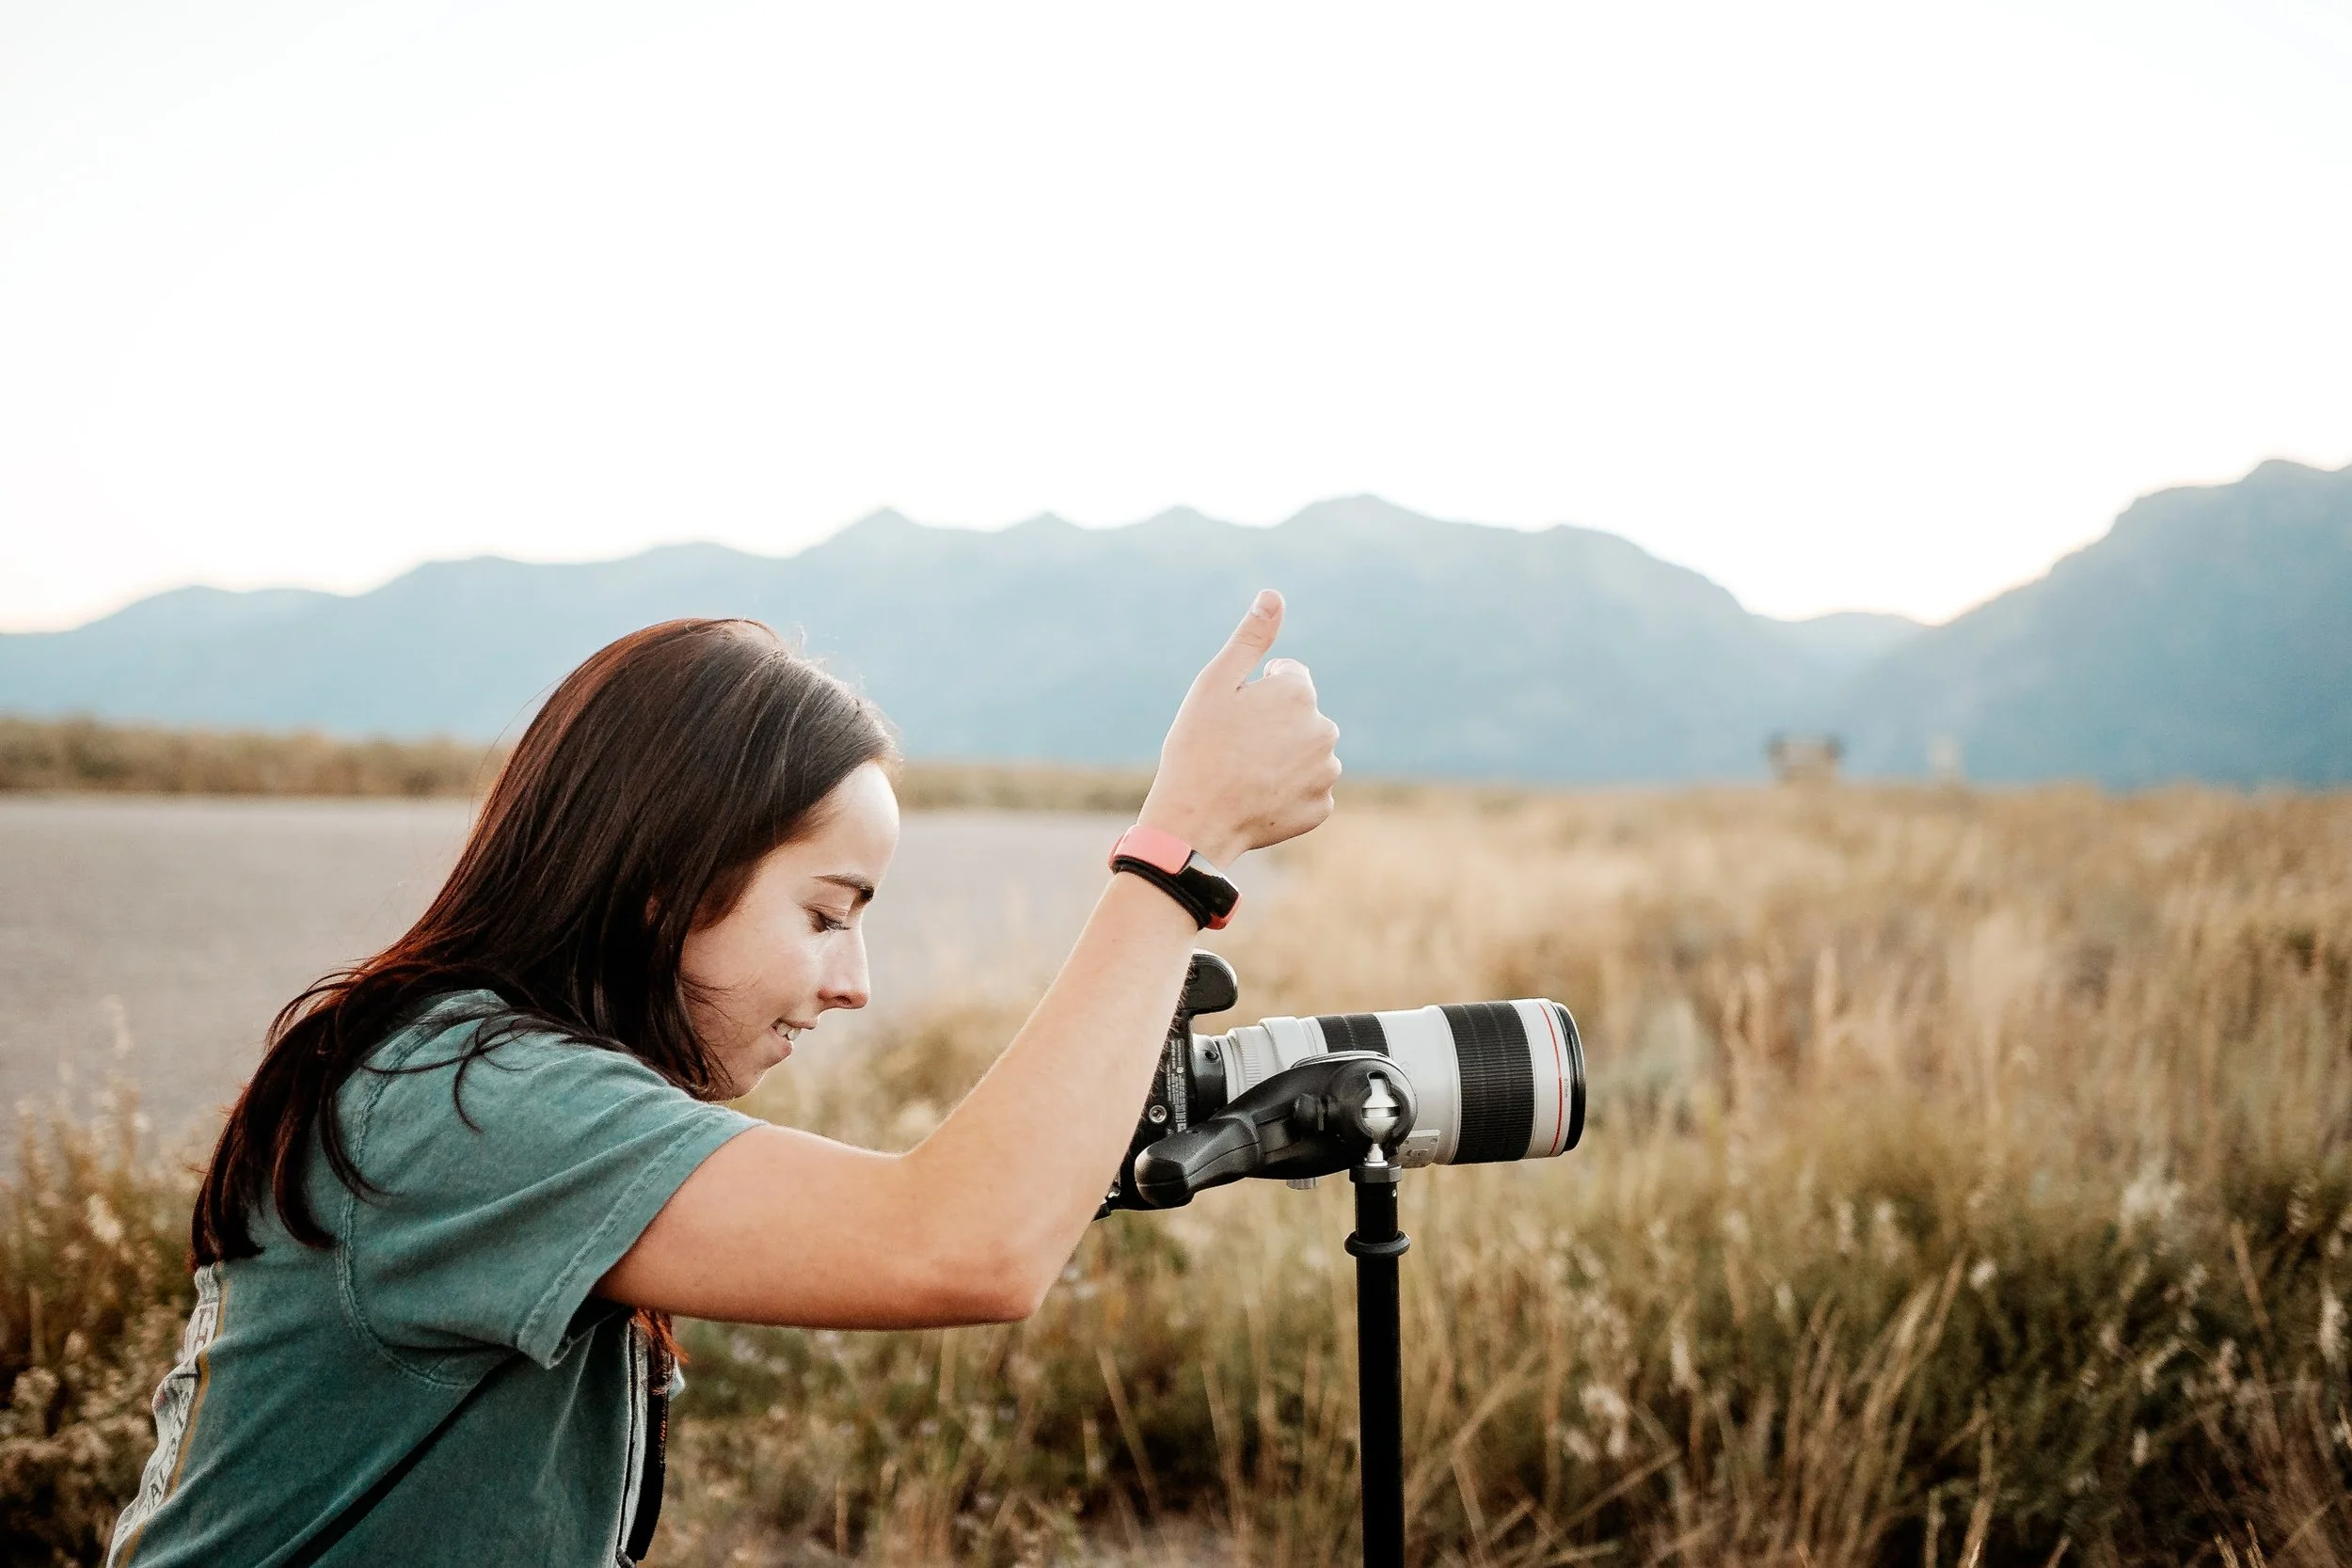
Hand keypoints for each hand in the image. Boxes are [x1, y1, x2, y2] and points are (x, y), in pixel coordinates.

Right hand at [1138, 590, 1341, 867]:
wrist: (1194, 820)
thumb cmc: (1198, 747)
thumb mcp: (1216, 683)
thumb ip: (1251, 638)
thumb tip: (1273, 595)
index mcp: (1299, 692)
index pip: (1288, 679)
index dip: (1257, 694)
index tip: (1233, 717)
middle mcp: (1323, 729)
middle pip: (1300, 717)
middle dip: (1275, 726)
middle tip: (1235, 749)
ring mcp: (1326, 772)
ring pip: (1306, 754)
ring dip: (1283, 760)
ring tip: (1245, 775)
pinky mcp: (1322, 807)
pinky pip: (1308, 791)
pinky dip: (1287, 793)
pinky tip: (1257, 799)